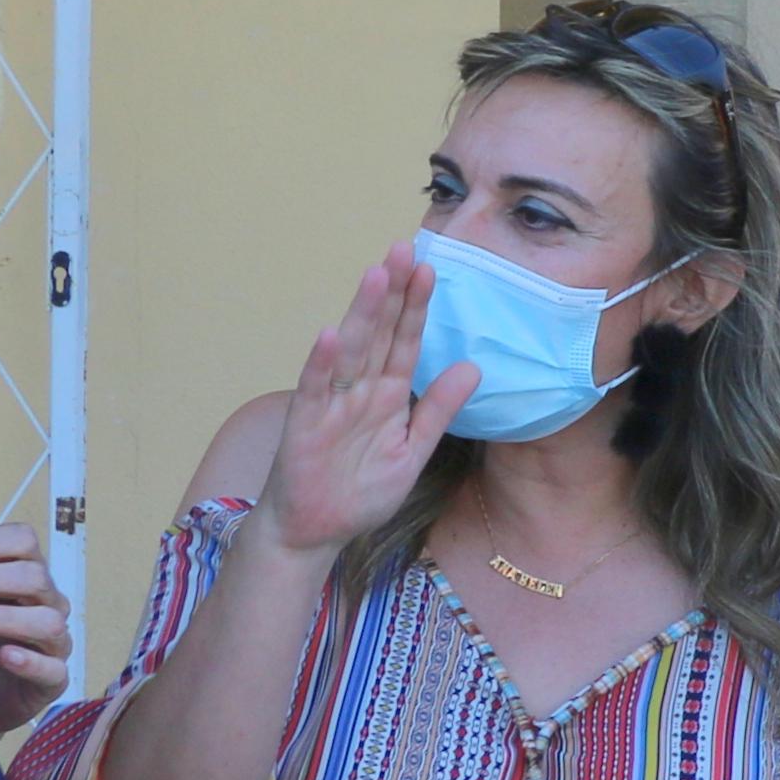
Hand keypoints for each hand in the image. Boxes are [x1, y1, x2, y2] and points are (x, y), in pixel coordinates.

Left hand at [0, 515, 68, 733]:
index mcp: (21, 573)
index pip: (22, 542)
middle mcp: (45, 603)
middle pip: (34, 577)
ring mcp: (52, 643)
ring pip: (47, 621)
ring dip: (1, 616)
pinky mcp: (50, 681)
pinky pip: (53, 669)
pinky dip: (29, 660)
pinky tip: (2, 656)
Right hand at [256, 250, 478, 563]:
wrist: (316, 530)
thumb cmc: (360, 490)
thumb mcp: (414, 450)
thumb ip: (439, 410)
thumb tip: (473, 367)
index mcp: (388, 395)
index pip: (406, 342)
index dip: (417, 307)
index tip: (430, 268)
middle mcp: (360, 390)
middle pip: (379, 334)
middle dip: (393, 293)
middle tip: (406, 249)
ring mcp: (332, 404)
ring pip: (351, 350)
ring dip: (364, 313)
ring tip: (377, 275)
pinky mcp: (306, 424)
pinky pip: (316, 389)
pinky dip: (323, 362)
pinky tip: (331, 334)